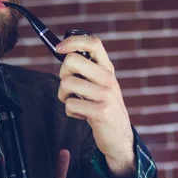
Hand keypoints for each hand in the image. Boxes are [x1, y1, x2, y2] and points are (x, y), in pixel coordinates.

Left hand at [56, 36, 135, 177]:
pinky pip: (70, 104)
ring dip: (64, 95)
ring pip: (67, 83)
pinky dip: (71, 112)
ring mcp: (105, 94)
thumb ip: (87, 69)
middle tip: (70, 86)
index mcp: (107, 68)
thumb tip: (63, 52)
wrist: (119, 136)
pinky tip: (83, 115)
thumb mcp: (100, 83)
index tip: (59, 49)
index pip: (93, 43)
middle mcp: (108, 78)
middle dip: (63, 73)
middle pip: (72, 60)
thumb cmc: (102, 106)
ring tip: (76, 102)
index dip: (72, 41)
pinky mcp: (100, 111)